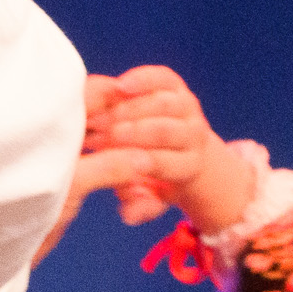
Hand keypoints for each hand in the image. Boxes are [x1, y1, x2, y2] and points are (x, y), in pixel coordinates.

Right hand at [84, 67, 257, 234]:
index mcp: (190, 166)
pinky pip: (160, 78)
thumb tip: (129, 213)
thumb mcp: (147, 197)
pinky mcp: (177, 86)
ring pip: (162, 103)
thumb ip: (139, 206)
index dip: (131, 160)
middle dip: (128, 134)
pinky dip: (140, 79)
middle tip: (96, 137)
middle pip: (164, 131)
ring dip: (127, 110)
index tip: (104, 160)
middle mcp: (196, 135)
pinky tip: (117, 88)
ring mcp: (189, 107)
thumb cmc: (153, 178)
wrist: (177, 148)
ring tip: (99, 118)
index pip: (162, 162)